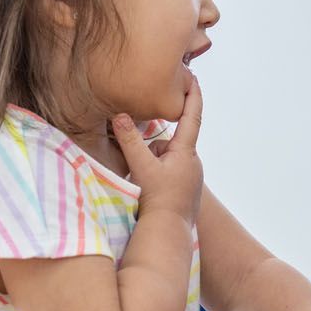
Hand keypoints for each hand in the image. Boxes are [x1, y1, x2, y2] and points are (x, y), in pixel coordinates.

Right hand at [111, 74, 203, 221]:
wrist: (169, 234)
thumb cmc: (158, 201)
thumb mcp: (141, 167)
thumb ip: (130, 140)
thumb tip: (118, 115)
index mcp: (186, 152)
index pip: (191, 115)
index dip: (193, 94)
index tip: (193, 77)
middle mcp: (191, 162)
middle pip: (168, 141)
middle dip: (151, 145)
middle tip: (139, 160)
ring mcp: (188, 177)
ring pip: (164, 158)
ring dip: (150, 163)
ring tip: (142, 181)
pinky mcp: (183, 189)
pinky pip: (165, 173)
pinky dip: (153, 175)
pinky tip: (146, 190)